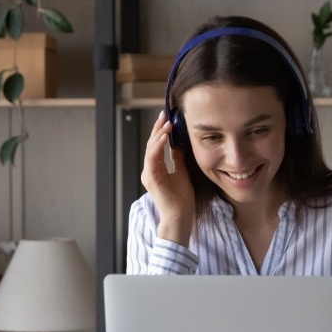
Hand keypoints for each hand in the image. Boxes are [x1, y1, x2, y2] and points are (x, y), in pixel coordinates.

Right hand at [141, 111, 194, 245]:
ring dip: (158, 135)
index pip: (157, 146)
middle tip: (164, 114)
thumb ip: (178, 159)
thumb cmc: (181, 199)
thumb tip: (178, 145)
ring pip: (151, 149)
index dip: (161, 132)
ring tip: (166, 123)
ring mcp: (149, 174)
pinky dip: (158, 147)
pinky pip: (152, 159)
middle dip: (157, 128)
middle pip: (152, 145)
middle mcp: (149, 170)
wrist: (180, 216)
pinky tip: (165, 137)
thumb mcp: (182, 173)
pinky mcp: (151, 179)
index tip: (167, 119)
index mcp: (156, 169)